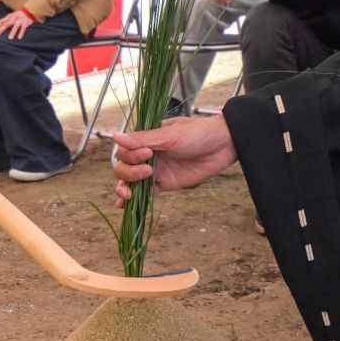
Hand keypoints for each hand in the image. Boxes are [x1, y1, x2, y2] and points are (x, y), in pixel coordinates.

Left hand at [0, 9, 32, 39]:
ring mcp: (20, 20)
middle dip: (1, 29)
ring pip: (15, 27)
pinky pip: (23, 28)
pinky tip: (19, 38)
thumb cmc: (18, 16)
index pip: (1, 21)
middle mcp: (14, 18)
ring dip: (12, 32)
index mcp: (9, 16)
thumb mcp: (11, 16)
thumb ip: (6, 21)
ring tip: (10, 38)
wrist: (28, 11)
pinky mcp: (25, 22)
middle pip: (7, 24)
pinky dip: (21, 33)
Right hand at [113, 114, 236, 206]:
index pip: (124, 151)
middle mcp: (147, 155)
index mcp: (146, 140)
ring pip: (131, 181)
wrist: (223, 145)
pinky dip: (134, 200)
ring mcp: (155, 170)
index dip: (131, 156)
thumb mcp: (169, 135)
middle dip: (129, 173)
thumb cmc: (197, 133)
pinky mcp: (164, 183)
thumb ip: (143, 139)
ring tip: (129, 195)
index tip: (148, 154)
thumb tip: (115, 136)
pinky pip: (145, 192)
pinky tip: (124, 206)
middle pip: (123, 168)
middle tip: (148, 172)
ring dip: (125, 188)